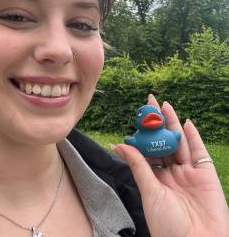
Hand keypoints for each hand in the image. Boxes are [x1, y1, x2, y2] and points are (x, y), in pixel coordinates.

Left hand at [113, 94, 228, 236]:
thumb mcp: (149, 192)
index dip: (143, 132)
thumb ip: (138, 166)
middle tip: (150, 102)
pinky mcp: (205, 175)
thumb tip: (120, 144)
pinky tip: (186, 123)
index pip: (148, 149)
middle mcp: (172, 173)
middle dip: (158, 122)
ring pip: (179, 143)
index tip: (138, 115)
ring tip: (165, 106)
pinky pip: (199, 151)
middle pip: (163, 142)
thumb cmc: (168, 226)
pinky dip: (193, 137)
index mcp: (156, 179)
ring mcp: (189, 173)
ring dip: (173, 124)